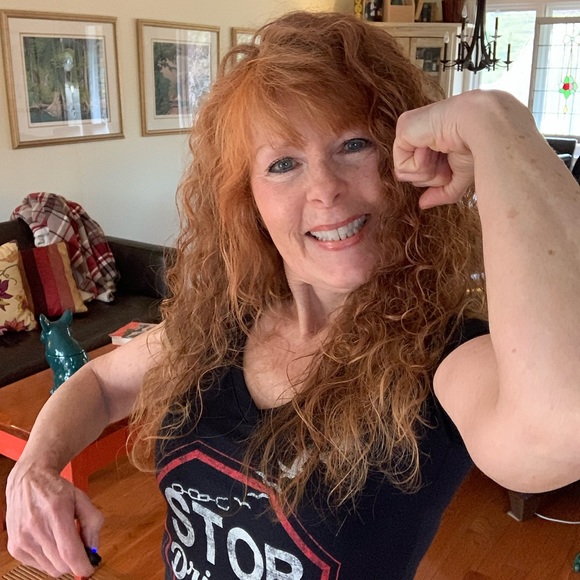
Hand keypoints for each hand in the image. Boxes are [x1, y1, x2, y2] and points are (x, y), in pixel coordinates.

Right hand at [5, 461, 103, 577]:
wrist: (28, 481)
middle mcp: (36, 527)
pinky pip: (37, 565)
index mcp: (56, 512)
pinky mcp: (15, 547)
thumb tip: (93, 549)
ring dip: (61, 560)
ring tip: (62, 540)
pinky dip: (48, 559)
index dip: (82, 565)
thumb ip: (92, 522)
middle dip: (74, 560)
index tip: (90, 568)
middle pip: (61, 564)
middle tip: (79, 547)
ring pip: (50, 568)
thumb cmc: (56, 489)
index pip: (69, 552)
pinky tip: (49, 541)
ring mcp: (22, 539)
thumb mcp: (82, 498)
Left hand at [393, 94, 475, 208]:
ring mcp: (409, 129)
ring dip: (428, 171)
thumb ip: (442, 192)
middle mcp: (419, 133)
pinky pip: (400, 166)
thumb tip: (422, 204)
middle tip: (449, 156)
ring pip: (404, 174)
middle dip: (433, 175)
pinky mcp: (403, 128)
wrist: (484, 125)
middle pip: (412, 176)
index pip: (422, 173)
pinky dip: (420, 165)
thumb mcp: (461, 176)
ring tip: (442, 151)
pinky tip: (431, 148)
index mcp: (433, 140)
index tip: (454, 160)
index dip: (440, 177)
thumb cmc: (478, 146)